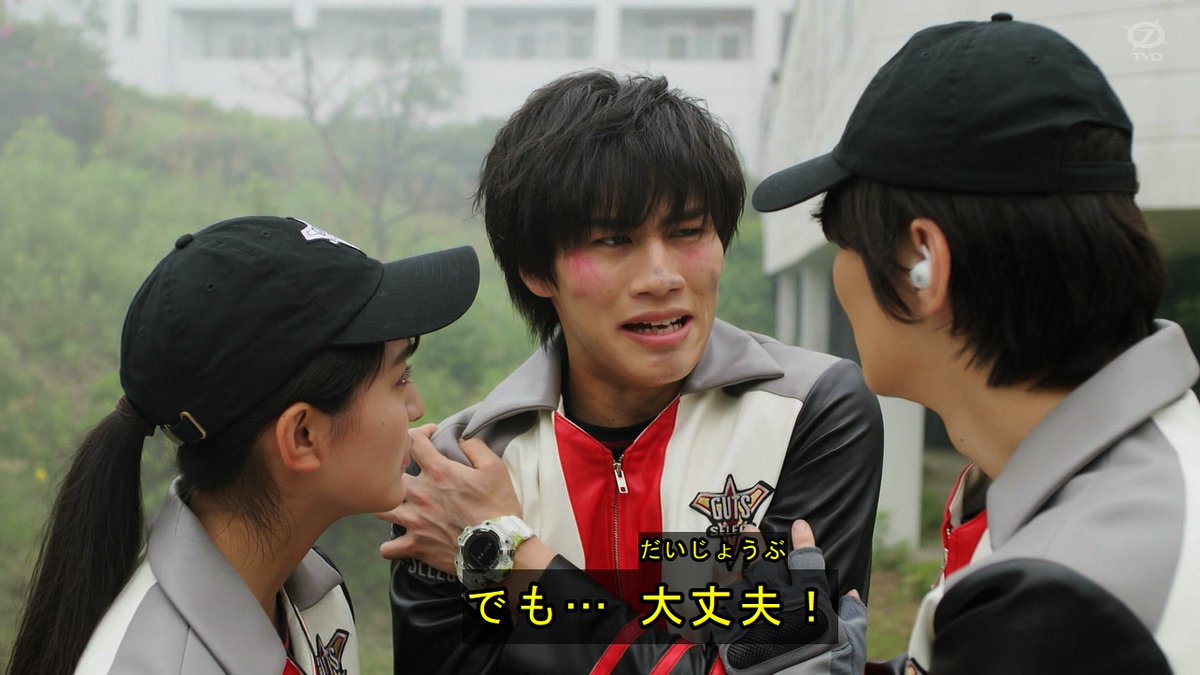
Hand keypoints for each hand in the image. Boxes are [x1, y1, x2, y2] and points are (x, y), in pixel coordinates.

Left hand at [377, 427, 522, 574]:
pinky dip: (390, 547)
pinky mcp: (415, 545)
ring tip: (397, 506)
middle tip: (409, 474)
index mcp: (438, 471)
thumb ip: (475, 447)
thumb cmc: (498, 507)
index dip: (420, 432)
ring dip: (387, 506)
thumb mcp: (495, 468)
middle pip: (389, 474)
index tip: (429, 437)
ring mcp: (414, 520)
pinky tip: (396, 543)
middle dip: (396, 471)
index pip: (413, 440)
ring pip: (380, 509)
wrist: (497, 548)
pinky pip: (387, 549)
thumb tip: (461, 439)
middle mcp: (420, 493)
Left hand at [713, 519, 866, 674]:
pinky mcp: (732, 636)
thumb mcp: (852, 647)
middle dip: (755, 542)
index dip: (802, 539)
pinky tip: (715, 589)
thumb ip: (854, 617)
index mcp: (809, 602)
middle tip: (749, 528)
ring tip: (728, 552)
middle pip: (763, 563)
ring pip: (736, 581)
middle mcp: (778, 603)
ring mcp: (752, 617)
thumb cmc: (828, 674)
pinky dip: (717, 596)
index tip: (799, 525)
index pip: (806, 560)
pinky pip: (719, 608)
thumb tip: (852, 594)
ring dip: (732, 566)